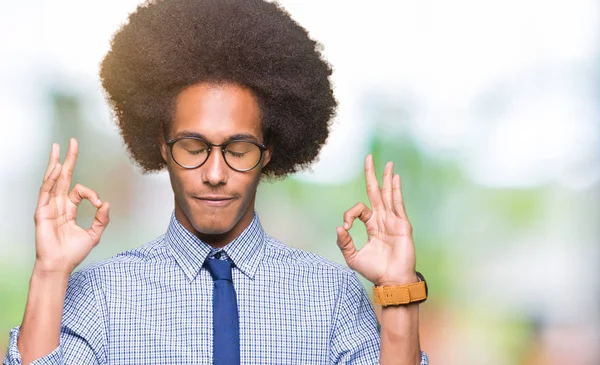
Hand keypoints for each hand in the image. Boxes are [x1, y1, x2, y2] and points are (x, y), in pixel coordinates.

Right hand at [33, 138, 109, 275]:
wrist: (60, 265)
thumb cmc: (73, 253)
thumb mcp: (94, 234)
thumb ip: (102, 219)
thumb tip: (106, 203)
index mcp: (69, 209)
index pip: (80, 191)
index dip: (91, 194)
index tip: (98, 203)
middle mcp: (58, 205)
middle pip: (63, 177)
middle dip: (68, 159)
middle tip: (71, 142)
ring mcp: (48, 207)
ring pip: (52, 180)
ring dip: (55, 163)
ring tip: (58, 148)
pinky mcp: (41, 212)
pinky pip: (46, 192)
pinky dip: (51, 180)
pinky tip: (55, 168)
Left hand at [336, 154, 416, 285]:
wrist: (391, 281)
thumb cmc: (374, 271)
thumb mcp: (353, 257)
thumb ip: (344, 243)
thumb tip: (338, 227)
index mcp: (371, 225)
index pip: (359, 209)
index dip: (349, 214)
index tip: (345, 228)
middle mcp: (382, 219)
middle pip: (376, 192)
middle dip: (372, 175)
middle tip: (368, 157)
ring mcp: (393, 221)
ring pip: (388, 195)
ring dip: (386, 178)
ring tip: (387, 163)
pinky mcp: (402, 225)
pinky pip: (398, 204)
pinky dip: (396, 190)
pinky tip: (395, 178)